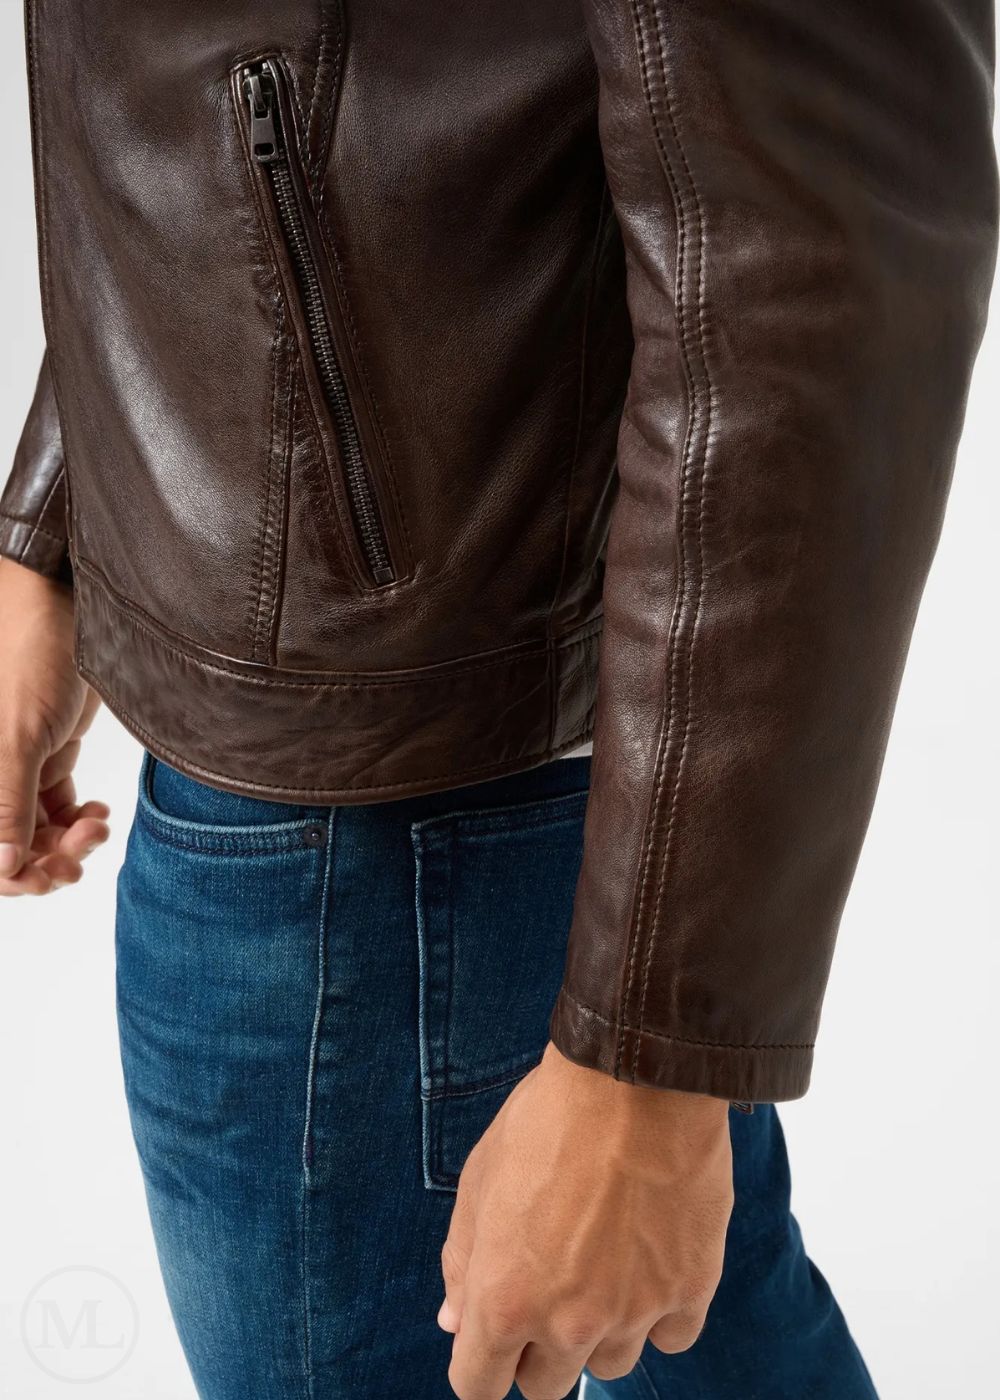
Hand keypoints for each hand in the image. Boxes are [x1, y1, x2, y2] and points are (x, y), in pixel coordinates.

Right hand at [0, 557, 108, 894]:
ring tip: (96, 827)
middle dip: (44, 860)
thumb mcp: (18, 738)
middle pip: (9, 847)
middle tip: (79, 855)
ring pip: (36, 832)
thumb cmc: (33, 655)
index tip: (46, 876)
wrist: (73, 608)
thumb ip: (6, 805)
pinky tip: (98, 814)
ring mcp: (17, 766)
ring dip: (66, 842)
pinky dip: (78, 820)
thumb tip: (4, 868)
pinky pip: (56, 807)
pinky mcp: (47, 755)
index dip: (10, 874)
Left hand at [439, 1042, 732, 1399]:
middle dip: (537, 1349)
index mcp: (504, 1300)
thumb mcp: (480, 1180)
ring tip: (601, 1259)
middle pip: (546, 1387)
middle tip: (549, 1287)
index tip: (490, 1342)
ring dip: (599, 1330)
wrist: (633, 1082)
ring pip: (610, 1364)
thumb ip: (463, 1262)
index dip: (479, 1366)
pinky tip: (646, 1259)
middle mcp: (569, 1324)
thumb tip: (455, 1322)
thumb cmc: (548, 1120)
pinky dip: (658, 1310)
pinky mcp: (690, 1290)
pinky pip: (671, 1336)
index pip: (478, 1386)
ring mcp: (634, 1313)